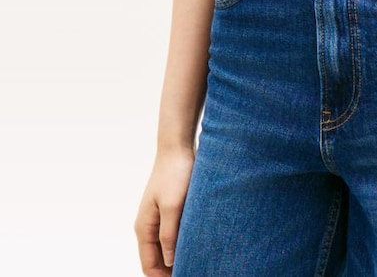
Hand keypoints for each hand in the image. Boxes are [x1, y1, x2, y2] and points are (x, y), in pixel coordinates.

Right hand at [135, 147, 194, 275]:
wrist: (177, 146)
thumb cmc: (175, 173)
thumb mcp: (173, 206)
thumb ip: (169, 235)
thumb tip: (169, 262)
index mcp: (144, 228)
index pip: (149, 266)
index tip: (186, 276)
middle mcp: (148, 225)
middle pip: (157, 259)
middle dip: (171, 270)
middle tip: (195, 269)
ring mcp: (158, 217)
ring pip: (165, 247)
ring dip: (177, 256)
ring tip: (198, 260)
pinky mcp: (169, 209)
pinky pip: (172, 234)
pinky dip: (181, 242)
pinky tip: (197, 242)